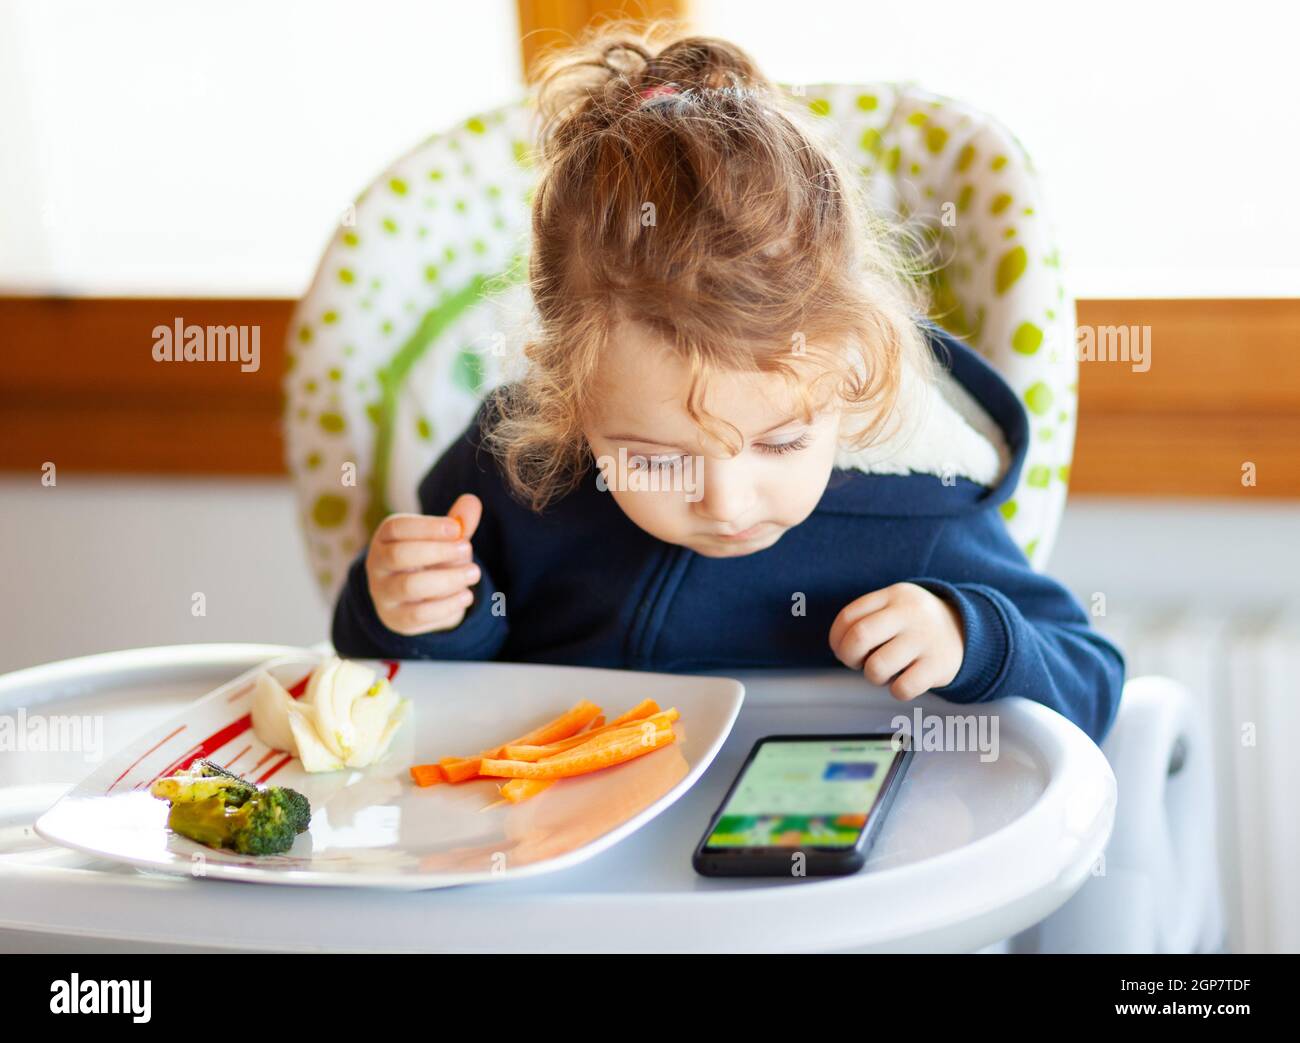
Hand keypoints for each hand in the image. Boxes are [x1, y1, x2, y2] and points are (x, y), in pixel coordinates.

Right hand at [365, 493, 483, 635]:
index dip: (427, 527)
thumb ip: (457, 523)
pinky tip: (466, 595)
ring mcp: (383, 593)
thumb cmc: (431, 559)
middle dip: (437, 551)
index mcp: (385, 538)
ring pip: (410, 586)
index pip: (397, 528)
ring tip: (473, 573)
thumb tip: (472, 501)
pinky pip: (419, 614)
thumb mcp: (444, 539)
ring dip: (447, 579)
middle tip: (467, 549)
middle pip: (399, 555)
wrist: (416, 599)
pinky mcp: (396, 619)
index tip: (457, 528)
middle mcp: (377, 564)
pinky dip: (447, 605)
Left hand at [828, 583, 964, 699]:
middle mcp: (909, 614)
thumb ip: (867, 618)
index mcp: (894, 596)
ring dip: (872, 676)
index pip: (849, 616)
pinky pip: (902, 688)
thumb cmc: (916, 624)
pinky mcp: (938, 666)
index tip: (841, 649)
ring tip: (884, 671)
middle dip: (848, 656)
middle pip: (859, 637)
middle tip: (857, 662)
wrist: (967, 631)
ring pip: (877, 667)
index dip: (836, 638)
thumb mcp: (896, 605)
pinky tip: (904, 680)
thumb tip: (839, 647)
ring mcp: (925, 640)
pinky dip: (896, 690)